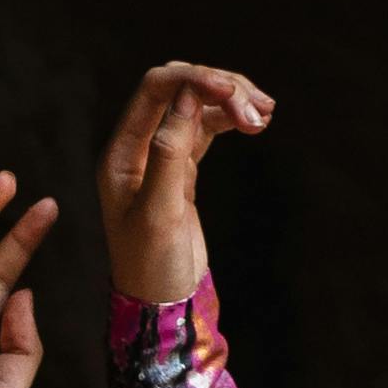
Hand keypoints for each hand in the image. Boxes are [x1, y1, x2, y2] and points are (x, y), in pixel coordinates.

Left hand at [97, 59, 273, 310]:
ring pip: (196, 108)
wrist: (163, 307)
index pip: (154, 90)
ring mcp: (160, 158)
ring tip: (266, 115)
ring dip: (231, 103)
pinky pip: (205, 131)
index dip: (195, 80)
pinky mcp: (182, 172)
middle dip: (219, 88)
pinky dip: (230, 121)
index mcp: (121, 154)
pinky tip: (256, 124)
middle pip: (178, 90)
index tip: (233, 91)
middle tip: (259, 108)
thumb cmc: (154, 268)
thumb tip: (187, 98)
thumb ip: (170, 154)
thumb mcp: (160, 214)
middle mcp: (137, 149)